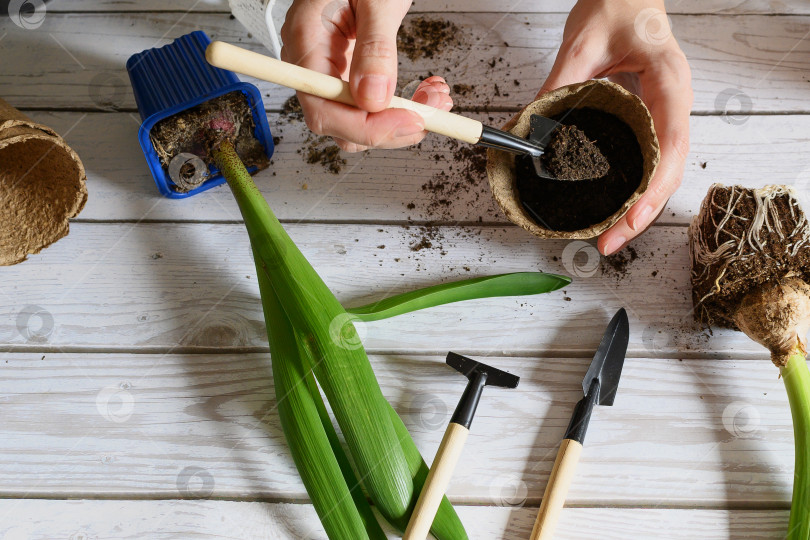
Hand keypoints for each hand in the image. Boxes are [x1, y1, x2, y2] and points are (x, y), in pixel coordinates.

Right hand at [280, 0, 452, 151]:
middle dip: (390, 127)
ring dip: (402, 118)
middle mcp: (313, 62)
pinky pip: (372, 103)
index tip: (408, 122)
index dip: (365, 127)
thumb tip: (374, 97)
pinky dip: (402, 106)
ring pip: (360, 120)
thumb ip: (374, 46)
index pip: (323, 109)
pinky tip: (426, 91)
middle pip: (342, 124)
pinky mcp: (351, 69)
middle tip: (431, 114)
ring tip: (436, 98)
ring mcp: (332, 68)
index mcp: (305, 40)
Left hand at [538, 0, 692, 254]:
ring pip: (663, 171)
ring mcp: (667, 112)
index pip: (671, 143)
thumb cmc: (616, 5)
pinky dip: (636, 190)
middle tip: (609, 243)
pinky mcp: (652, 119)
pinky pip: (651, 160)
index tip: (630, 216)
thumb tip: (529, 130)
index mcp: (669, 81)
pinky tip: (616, 209)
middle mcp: (674, 102)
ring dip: (640, 208)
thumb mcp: (581, 43)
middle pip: (670, 169)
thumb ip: (558, 85)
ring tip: (611, 237)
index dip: (653, 186)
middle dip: (644, 212)